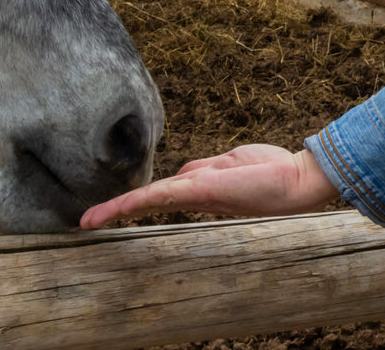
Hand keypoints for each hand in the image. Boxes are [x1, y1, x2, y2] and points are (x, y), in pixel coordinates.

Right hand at [79, 144, 337, 228]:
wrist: (298, 181)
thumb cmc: (271, 172)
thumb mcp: (231, 163)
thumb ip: (205, 168)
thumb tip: (182, 172)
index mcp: (200, 187)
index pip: (159, 194)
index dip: (132, 201)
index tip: (106, 210)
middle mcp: (195, 192)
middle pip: (148, 200)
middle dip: (117, 210)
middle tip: (86, 223)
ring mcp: (198, 191)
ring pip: (151, 198)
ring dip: (119, 209)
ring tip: (90, 220)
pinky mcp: (203, 189)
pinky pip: (165, 193)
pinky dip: (139, 201)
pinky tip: (119, 208)